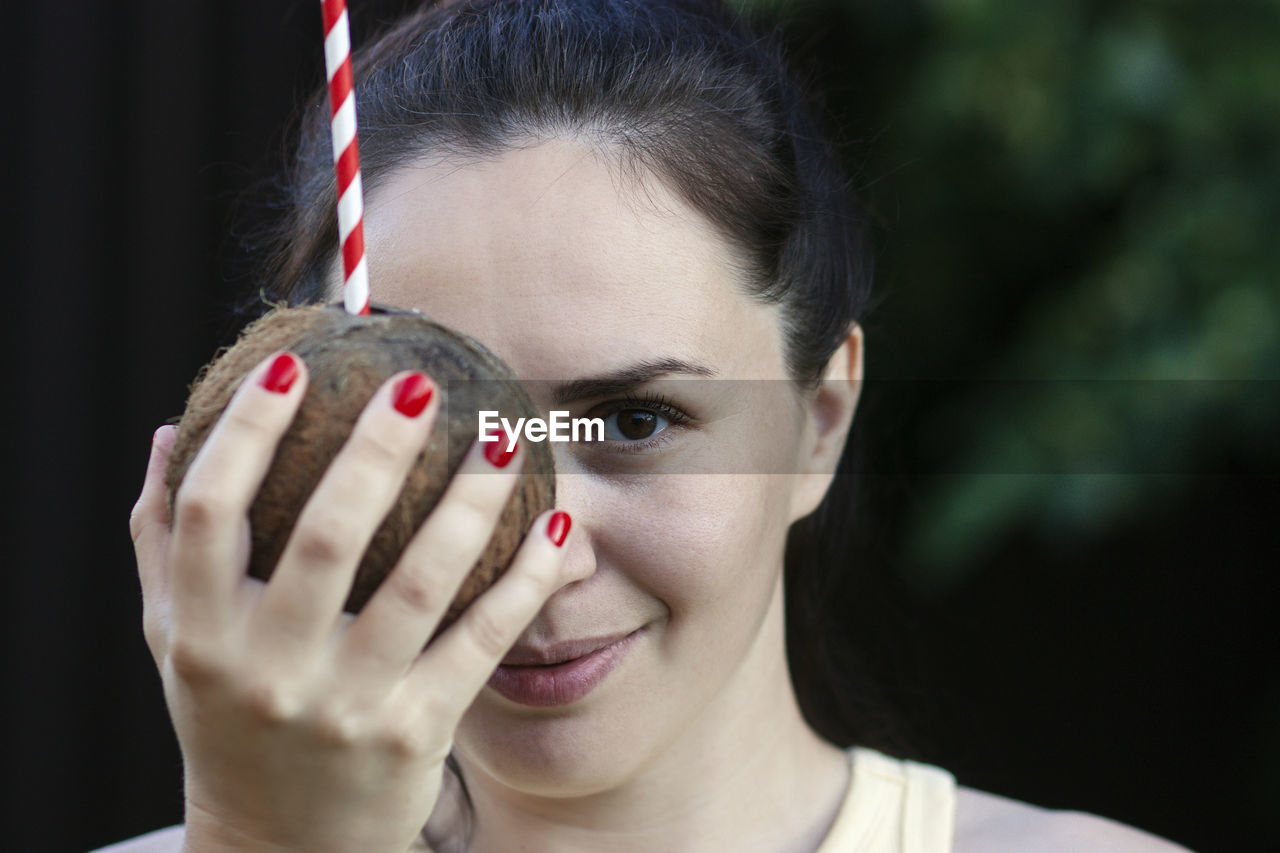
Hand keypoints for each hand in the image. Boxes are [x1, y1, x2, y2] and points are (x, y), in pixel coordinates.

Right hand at [130, 352, 576, 852]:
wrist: (279, 844)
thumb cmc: (228, 716)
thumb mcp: (177, 641)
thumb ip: (164, 540)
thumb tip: (171, 431)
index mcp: (200, 633)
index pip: (209, 512)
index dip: (245, 431)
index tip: (292, 364)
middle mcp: (268, 669)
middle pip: (328, 537)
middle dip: (379, 450)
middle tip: (421, 386)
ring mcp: (346, 704)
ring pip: (421, 584)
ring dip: (472, 503)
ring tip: (506, 436)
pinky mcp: (415, 731)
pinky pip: (482, 640)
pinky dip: (527, 580)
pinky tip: (557, 525)